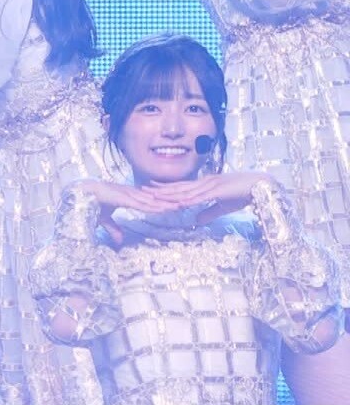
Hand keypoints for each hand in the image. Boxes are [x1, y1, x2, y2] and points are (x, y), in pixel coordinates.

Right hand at [73, 179, 180, 244]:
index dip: (162, 202)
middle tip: (186, 203)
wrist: (81, 193)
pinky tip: (163, 209)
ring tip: (181, 206)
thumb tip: (120, 241)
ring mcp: (128, 195)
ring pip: (151, 201)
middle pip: (155, 198)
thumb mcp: (104, 219)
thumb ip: (113, 228)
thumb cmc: (91, 203)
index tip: (175, 205)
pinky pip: (142, 204)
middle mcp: (131, 194)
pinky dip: (153, 207)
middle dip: (169, 201)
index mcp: (128, 196)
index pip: (149, 200)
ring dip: (166, 204)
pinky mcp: (124, 198)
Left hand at [146, 171, 274, 224]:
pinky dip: (189, 200)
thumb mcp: (223, 206)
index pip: (181, 187)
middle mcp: (204, 183)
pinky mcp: (218, 191)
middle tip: (142, 190)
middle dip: (160, 190)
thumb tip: (196, 220)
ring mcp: (210, 185)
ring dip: (169, 194)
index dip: (165, 189)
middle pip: (178, 187)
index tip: (150, 189)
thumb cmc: (243, 195)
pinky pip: (201, 196)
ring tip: (154, 196)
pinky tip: (179, 202)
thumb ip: (209, 212)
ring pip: (185, 191)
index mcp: (204, 185)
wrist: (261, 186)